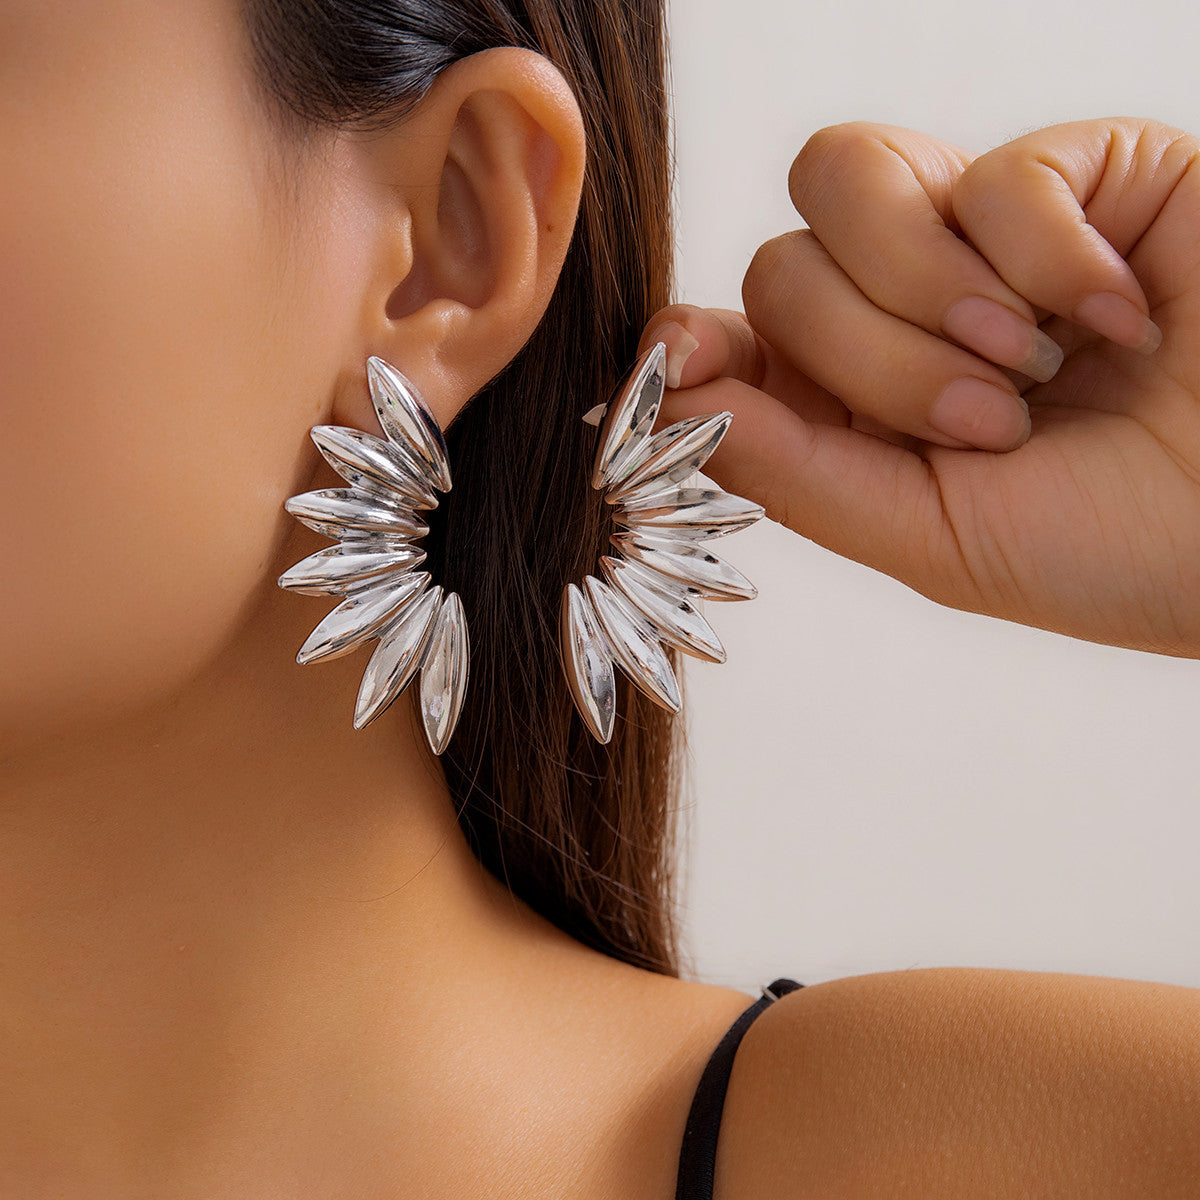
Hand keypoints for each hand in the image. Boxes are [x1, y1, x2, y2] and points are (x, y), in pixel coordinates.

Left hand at [640, 118, 1199, 656]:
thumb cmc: (1114, 549)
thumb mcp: (927, 535)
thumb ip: (790, 469)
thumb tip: (667, 392)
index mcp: (854, 404)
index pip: (727, 333)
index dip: (690, 342)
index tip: (685, 363)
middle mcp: (900, 311)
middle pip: (782, 266)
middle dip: (873, 358)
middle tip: (990, 422)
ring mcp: (979, 238)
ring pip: (849, 184)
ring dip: (934, 294)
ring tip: (1034, 367)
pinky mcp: (1077, 175)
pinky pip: (993, 170)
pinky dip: (1051, 258)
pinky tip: (1125, 318)